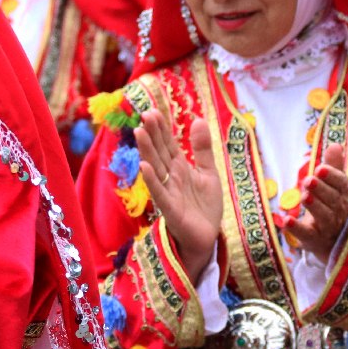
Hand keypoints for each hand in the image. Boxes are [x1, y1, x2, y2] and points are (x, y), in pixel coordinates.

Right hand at [135, 110, 222, 283]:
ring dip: (147, 151)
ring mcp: (169, 192)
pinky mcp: (170, 209)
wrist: (207, 237)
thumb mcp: (208, 172)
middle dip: (153, 134)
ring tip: (140, 132)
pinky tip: (145, 167)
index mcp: (179, 167)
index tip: (152, 111)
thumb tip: (199, 119)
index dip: (161, 129)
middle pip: (160, 152)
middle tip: (145, 114)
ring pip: (156, 168)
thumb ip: (202, 148)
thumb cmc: (204, 206)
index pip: (168, 144)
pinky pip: (160, 193)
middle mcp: (171, 177)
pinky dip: (152, 180)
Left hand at [279, 146, 347, 258]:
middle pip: (333, 200)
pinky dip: (296, 228)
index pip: (342, 184)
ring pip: (324, 217)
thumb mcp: (334, 186)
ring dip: (314, 206)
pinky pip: (306, 234)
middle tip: (308, 180)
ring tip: (304, 196)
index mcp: (343, 195)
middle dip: (321, 190)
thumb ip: (334, 167)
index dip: (332, 177)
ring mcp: (327, 227)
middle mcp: (338, 211)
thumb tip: (336, 144)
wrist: (335, 241)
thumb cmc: (333, 206)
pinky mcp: (313, 239)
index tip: (320, 168)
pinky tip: (286, 220)